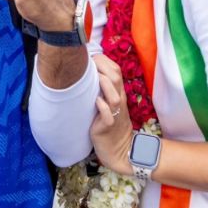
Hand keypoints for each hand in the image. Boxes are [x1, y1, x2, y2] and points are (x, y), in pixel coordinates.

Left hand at [90, 55, 133, 174]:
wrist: (120, 150)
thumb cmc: (110, 124)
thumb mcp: (109, 103)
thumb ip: (103, 88)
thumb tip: (87, 70)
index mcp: (118, 93)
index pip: (116, 71)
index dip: (104, 61)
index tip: (90, 57)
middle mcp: (118, 101)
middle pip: (116, 78)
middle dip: (102, 66)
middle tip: (89, 63)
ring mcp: (114, 114)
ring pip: (114, 96)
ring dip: (104, 84)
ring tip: (93, 77)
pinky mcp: (108, 127)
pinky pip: (108, 116)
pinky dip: (102, 106)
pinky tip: (96, 101)